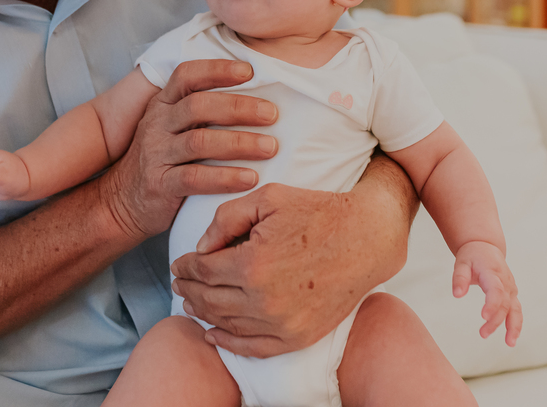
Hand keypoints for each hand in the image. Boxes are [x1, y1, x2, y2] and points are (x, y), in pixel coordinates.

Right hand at [97, 59, 279, 240]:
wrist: (122, 201)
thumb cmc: (161, 160)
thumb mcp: (171, 127)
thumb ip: (200, 111)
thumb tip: (255, 96)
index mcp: (162, 104)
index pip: (187, 76)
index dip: (217, 69)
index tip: (249, 71)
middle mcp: (157, 124)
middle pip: (198, 105)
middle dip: (238, 107)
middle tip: (271, 114)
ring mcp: (156, 154)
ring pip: (199, 141)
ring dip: (239, 143)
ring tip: (270, 147)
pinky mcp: (160, 185)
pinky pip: (194, 178)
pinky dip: (225, 178)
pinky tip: (250, 178)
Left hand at [171, 182, 399, 357]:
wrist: (366, 238)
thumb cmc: (317, 212)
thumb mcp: (267, 199)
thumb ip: (225, 219)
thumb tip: (201, 248)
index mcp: (252, 264)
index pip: (203, 270)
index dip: (186, 266)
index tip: (179, 263)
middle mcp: (263, 300)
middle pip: (209, 299)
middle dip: (189, 289)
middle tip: (180, 281)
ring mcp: (281, 324)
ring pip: (226, 324)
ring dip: (203, 313)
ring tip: (192, 302)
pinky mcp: (297, 337)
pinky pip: (253, 347)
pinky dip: (228, 342)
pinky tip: (214, 334)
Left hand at [452, 240, 521, 346]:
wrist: (486, 247)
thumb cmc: (472, 256)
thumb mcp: (462, 263)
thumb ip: (459, 278)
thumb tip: (457, 295)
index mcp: (492, 273)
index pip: (496, 290)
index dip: (492, 304)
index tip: (483, 317)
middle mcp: (505, 282)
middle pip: (504, 303)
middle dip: (496, 320)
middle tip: (483, 334)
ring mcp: (511, 288)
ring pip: (515, 309)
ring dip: (514, 326)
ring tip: (509, 343)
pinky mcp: (512, 294)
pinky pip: (516, 310)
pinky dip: (516, 324)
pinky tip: (511, 338)